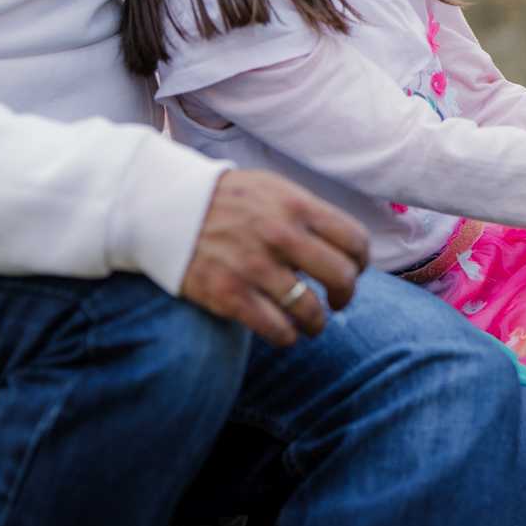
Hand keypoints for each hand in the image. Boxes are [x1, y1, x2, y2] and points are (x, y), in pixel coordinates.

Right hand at [180, 169, 369, 347]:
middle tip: (338, 300)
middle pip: (342, 277)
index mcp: (297, 206)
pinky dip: (287, 336)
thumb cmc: (226, 200)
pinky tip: (283, 330)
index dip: (361, 261)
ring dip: (316, 322)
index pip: (354, 240)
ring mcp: (255, 266)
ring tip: (310, 322)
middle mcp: (281, 235)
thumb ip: (307, 213)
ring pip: (311, 310)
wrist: (163, 207)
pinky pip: (277, 330)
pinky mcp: (230, 295)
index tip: (354, 269)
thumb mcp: (272, 189)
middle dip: (346, 294)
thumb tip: (343, 245)